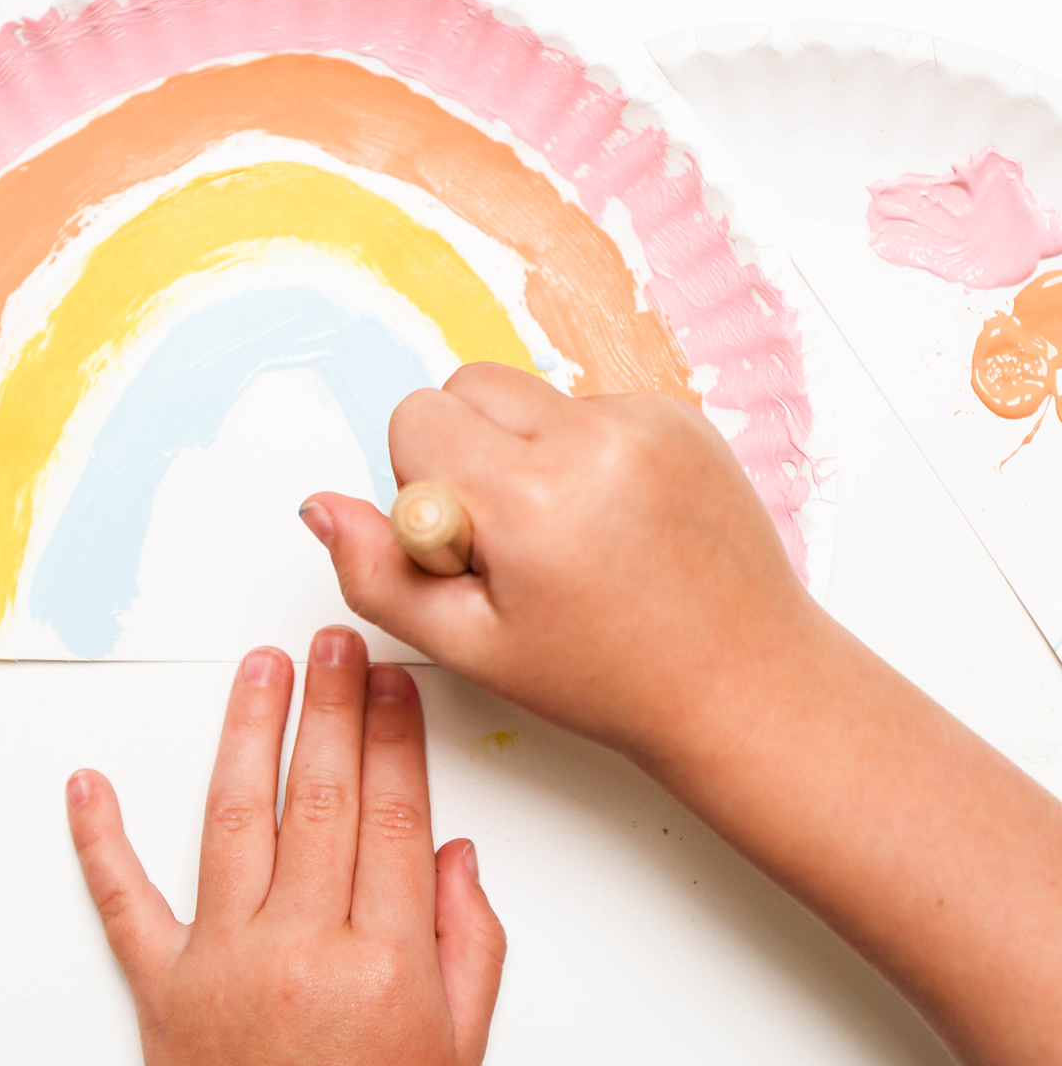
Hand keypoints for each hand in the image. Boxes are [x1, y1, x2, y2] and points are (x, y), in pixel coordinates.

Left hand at [66, 628, 505, 1065]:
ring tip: (263, 668)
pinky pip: (124, 901)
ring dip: (248, 731)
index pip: (395, 815)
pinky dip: (99, 841)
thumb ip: (472, 944)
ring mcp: (222, 964)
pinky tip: (89, 784)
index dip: (397, 737)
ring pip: (235, 818)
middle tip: (338, 638)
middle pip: (321, 797)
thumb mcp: (459, 1056)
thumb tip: (457, 848)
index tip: (397, 680)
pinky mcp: (159, 990)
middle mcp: (301, 949)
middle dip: (333, 705)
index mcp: (386, 964)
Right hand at [299, 364, 811, 774]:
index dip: (424, 489)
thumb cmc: (612, 678)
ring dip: (525, 448)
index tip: (471, 550)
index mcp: (533, 496)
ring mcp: (645, 419)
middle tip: (510, 540)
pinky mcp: (679, 414)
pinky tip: (613, 520)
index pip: (417, 418)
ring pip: (529, 394)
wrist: (744, 681)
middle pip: (466, 384)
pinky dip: (583, 451)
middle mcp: (592, 439)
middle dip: (465, 451)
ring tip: (568, 534)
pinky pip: (589, 404)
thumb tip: (322, 508)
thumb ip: (378, 575)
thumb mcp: (473, 647)